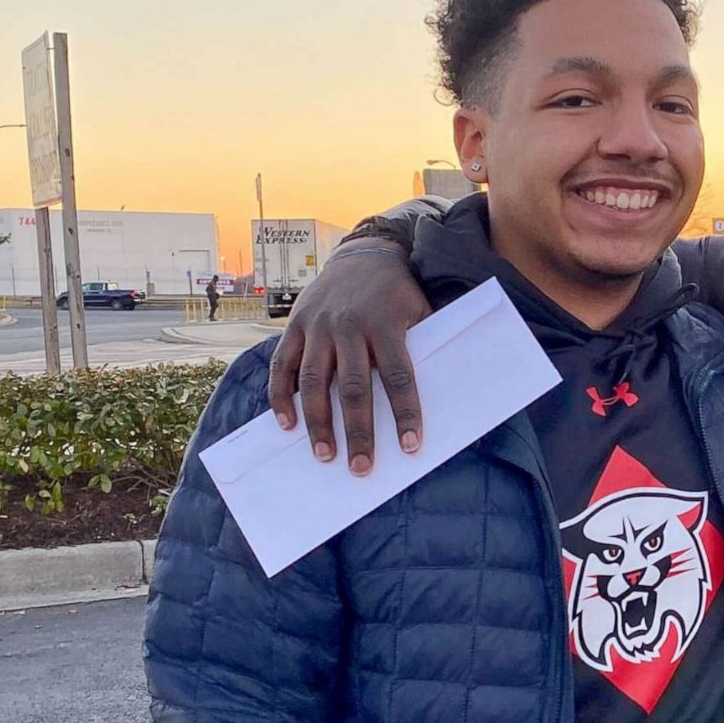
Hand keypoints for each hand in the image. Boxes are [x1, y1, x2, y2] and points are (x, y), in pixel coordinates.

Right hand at [268, 239, 430, 474]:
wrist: (364, 254)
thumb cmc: (398, 294)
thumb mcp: (420, 311)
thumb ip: (422, 346)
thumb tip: (442, 394)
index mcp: (386, 324)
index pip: (398, 376)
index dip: (405, 412)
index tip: (410, 446)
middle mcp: (349, 327)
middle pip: (353, 387)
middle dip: (358, 431)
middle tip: (361, 468)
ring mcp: (319, 326)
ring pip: (314, 381)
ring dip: (317, 422)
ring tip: (325, 455)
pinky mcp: (296, 325)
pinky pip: (283, 365)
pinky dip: (281, 396)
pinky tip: (287, 424)